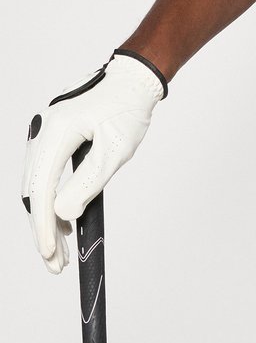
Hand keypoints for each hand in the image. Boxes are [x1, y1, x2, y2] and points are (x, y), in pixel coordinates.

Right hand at [21, 49, 166, 273]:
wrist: (135, 79)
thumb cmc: (128, 108)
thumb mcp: (114, 151)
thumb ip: (87, 184)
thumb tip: (63, 215)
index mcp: (55, 132)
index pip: (40, 190)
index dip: (42, 227)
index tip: (50, 254)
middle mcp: (43, 131)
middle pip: (33, 191)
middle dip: (43, 229)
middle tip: (56, 263)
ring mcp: (46, 133)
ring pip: (37, 184)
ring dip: (46, 218)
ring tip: (61, 250)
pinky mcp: (54, 136)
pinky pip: (46, 173)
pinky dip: (52, 199)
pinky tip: (63, 222)